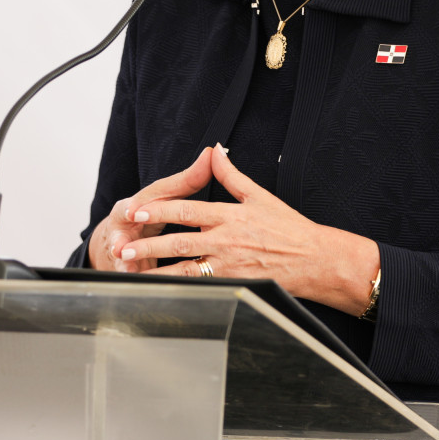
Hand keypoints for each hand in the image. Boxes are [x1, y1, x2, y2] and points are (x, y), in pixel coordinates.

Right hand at [86, 147, 216, 273]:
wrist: (121, 239)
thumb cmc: (148, 212)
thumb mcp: (165, 196)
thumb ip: (187, 179)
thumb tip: (212, 153)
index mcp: (136, 203)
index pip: (139, 201)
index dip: (136, 205)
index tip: (132, 210)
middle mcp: (125, 222)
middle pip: (123, 225)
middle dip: (123, 233)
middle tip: (123, 241)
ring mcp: (122, 243)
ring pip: (121, 249)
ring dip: (123, 256)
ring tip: (123, 260)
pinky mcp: (125, 263)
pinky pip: (127, 268)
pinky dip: (129, 272)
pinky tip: (131, 276)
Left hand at [114, 145, 378, 315]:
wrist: (315, 260)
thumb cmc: (290, 229)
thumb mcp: (260, 196)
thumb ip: (231, 176)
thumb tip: (215, 151)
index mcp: (229, 216)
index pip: (186, 210)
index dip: (158, 210)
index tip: (135, 210)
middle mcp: (226, 240)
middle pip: (179, 241)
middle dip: (148, 243)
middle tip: (123, 245)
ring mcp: (229, 265)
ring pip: (185, 268)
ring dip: (157, 268)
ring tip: (133, 268)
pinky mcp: (235, 283)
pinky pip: (201, 286)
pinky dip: (179, 287)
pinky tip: (161, 288)